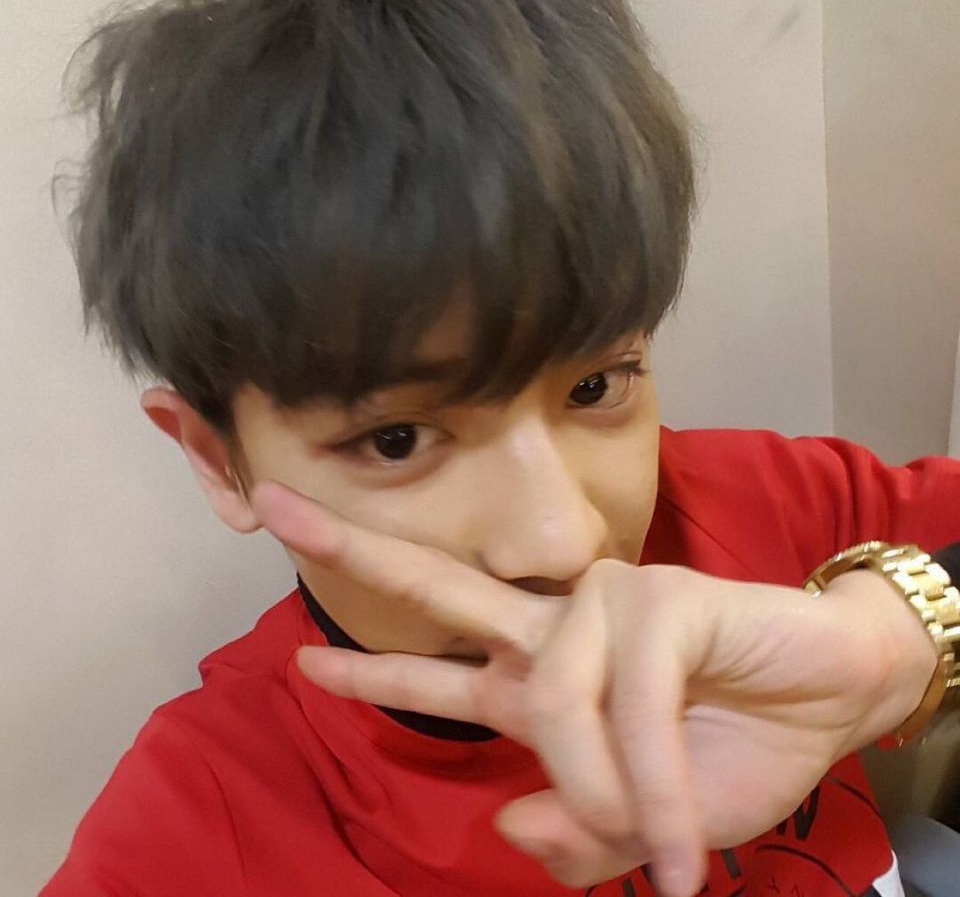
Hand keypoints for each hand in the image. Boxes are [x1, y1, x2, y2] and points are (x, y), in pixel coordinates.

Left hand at [253, 481, 935, 895]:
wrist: (827, 702)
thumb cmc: (735, 751)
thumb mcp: (647, 827)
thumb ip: (577, 834)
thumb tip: (508, 822)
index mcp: (541, 682)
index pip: (438, 672)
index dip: (371, 675)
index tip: (304, 664)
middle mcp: (558, 632)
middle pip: (438, 587)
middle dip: (355, 549)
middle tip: (271, 503)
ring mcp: (601, 606)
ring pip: (550, 695)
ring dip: (605, 789)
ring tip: (658, 846)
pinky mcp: (656, 600)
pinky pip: (628, 702)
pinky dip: (652, 780)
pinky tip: (680, 829)